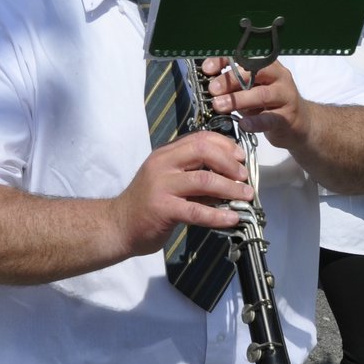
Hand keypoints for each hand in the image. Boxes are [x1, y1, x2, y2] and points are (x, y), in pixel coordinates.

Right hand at [106, 130, 250, 257]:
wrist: (118, 225)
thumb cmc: (148, 203)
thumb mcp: (170, 182)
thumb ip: (195, 176)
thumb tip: (231, 180)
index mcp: (166, 154)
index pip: (200, 137)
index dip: (225, 145)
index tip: (241, 157)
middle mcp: (163, 164)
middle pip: (203, 151)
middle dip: (230, 163)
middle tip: (244, 176)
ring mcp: (161, 185)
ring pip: (204, 179)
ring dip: (230, 188)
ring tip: (246, 196)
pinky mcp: (163, 209)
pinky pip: (197, 210)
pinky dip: (218, 215)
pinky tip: (233, 219)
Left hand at [201, 57, 311, 150]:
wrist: (299, 124)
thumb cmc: (270, 105)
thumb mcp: (252, 91)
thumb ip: (234, 86)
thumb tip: (208, 85)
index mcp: (267, 65)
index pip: (245, 56)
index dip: (224, 60)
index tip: (207, 69)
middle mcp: (278, 76)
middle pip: (254, 72)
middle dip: (230, 80)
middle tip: (212, 89)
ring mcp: (286, 96)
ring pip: (262, 94)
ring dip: (238, 99)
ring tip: (220, 105)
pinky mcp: (288, 117)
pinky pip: (271, 118)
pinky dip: (256, 121)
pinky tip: (243, 124)